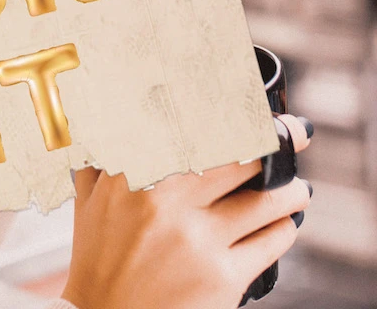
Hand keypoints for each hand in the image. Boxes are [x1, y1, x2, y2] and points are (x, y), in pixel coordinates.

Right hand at [61, 113, 314, 308]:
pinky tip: (284, 225)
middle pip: (241, 158)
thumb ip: (104, 151)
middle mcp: (167, 200)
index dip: (232, 114)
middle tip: (294, 137)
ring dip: (290, 192)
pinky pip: (270, 244)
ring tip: (295, 189)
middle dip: (277, 143)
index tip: (254, 108)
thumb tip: (108, 109)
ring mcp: (198, 239)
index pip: (193, 127)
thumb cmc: (98, 256)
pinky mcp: (223, 278)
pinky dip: (283, 229)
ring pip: (266, 202)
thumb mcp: (91, 195)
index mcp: (133, 173)